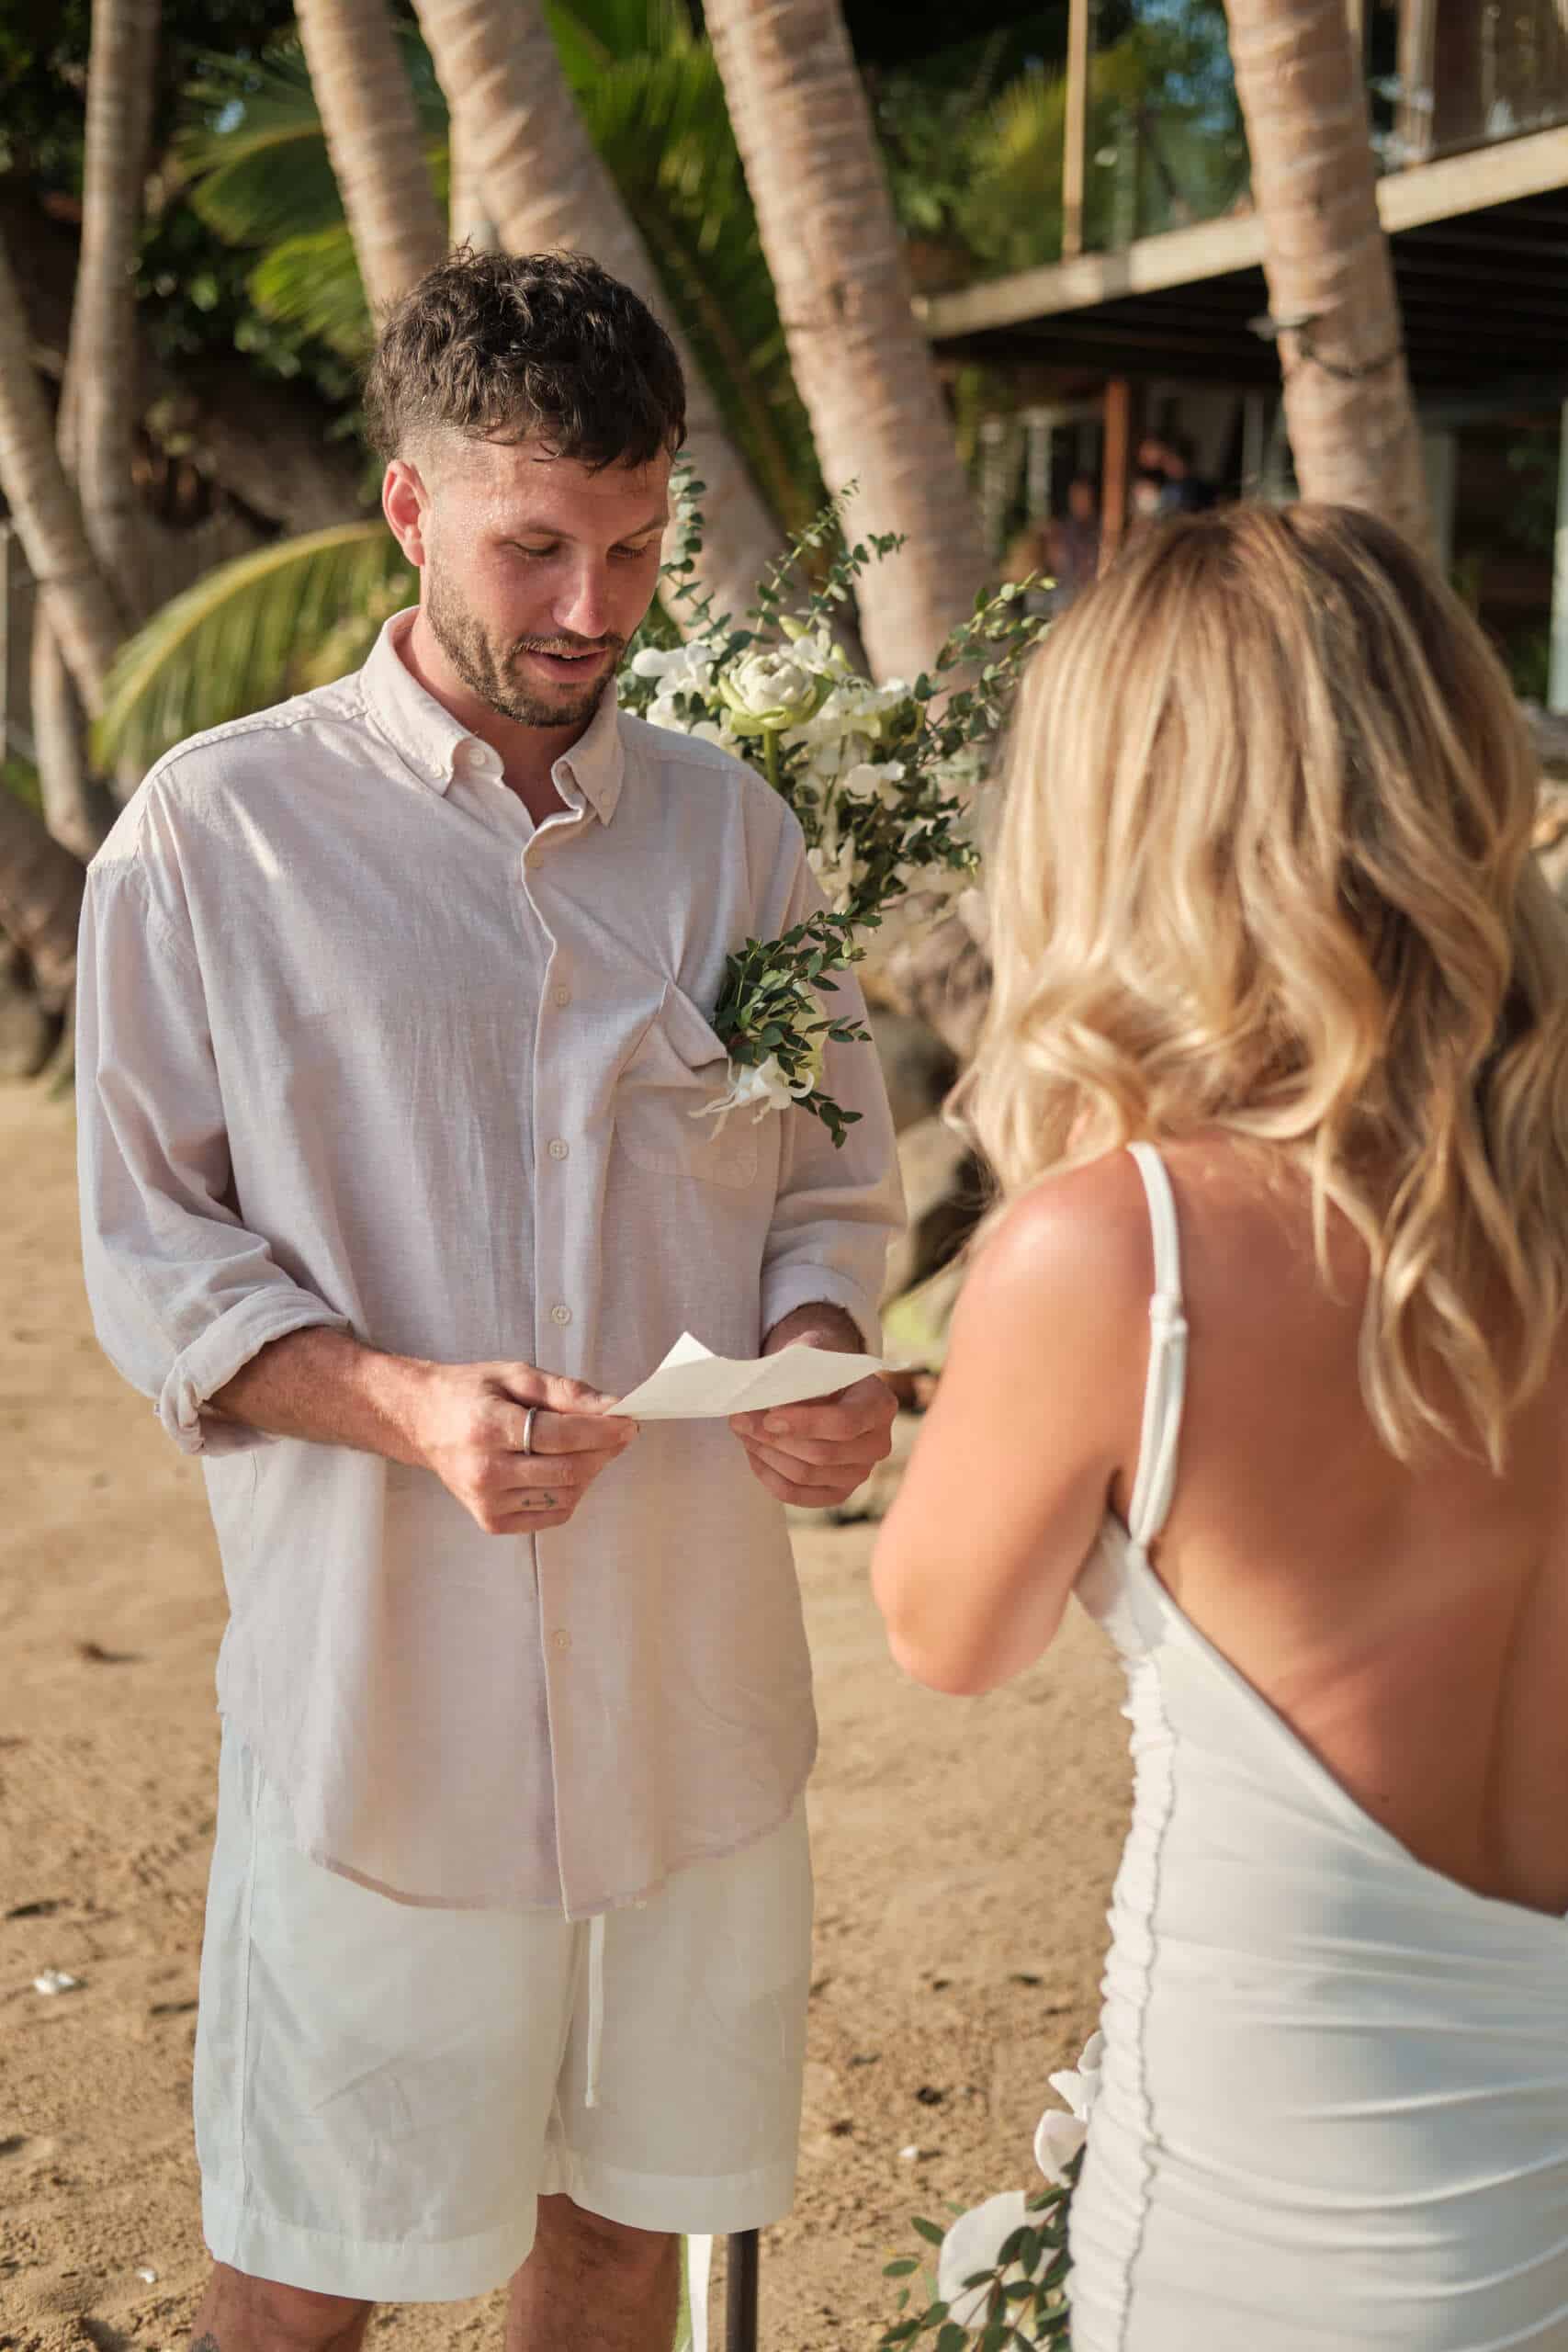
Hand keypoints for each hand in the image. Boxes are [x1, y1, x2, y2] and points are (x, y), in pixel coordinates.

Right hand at [410, 1361, 637, 1534]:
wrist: (422, 1422)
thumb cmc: (469, 1394)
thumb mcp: (514, 1375)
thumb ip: (564, 1391)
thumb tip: (611, 1407)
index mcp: (487, 1427)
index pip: (560, 1436)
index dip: (602, 1430)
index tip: (629, 1421)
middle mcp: (484, 1471)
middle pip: (568, 1469)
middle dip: (604, 1450)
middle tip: (619, 1433)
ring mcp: (486, 1502)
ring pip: (566, 1494)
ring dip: (590, 1471)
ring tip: (586, 1447)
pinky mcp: (491, 1521)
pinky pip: (552, 1513)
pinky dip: (570, 1492)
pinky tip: (563, 1468)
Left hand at [730, 1373, 895, 1508]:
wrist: (826, 1382)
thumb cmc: (818, 1366)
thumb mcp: (812, 1356)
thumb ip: (793, 1373)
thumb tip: (759, 1397)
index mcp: (880, 1405)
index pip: (845, 1423)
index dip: (805, 1423)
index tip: (769, 1416)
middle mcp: (878, 1444)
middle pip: (822, 1454)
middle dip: (774, 1438)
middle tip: (739, 1419)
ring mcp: (860, 1473)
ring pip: (806, 1475)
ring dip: (766, 1454)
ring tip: (742, 1430)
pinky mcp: (837, 1492)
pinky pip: (797, 1494)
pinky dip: (768, 1475)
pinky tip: (754, 1451)